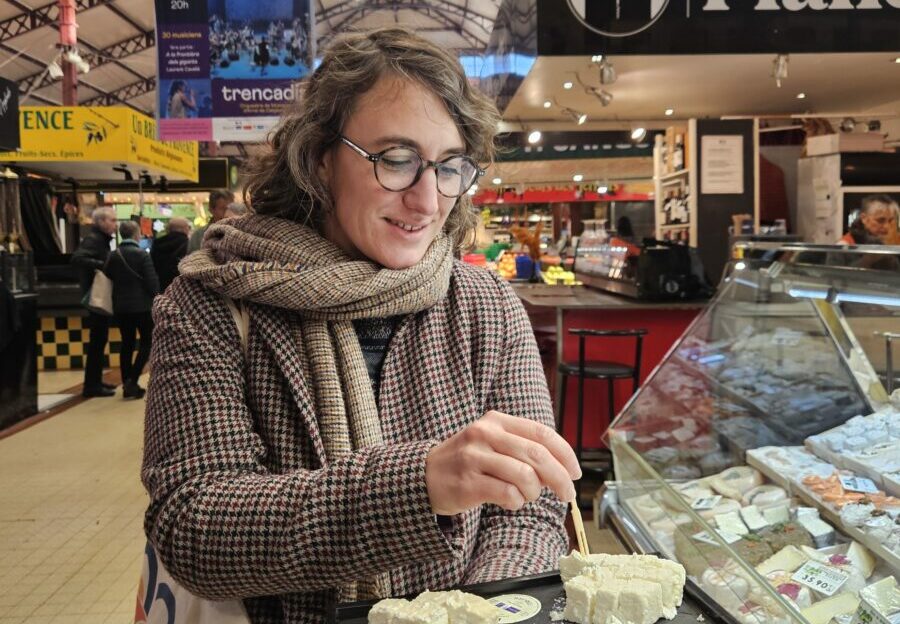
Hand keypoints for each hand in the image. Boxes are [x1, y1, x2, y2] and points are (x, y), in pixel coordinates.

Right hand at [425, 410, 580, 514]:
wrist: (424, 476)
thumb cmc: (467, 462)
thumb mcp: (492, 442)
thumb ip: (523, 448)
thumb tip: (562, 468)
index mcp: (496, 420)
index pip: (541, 433)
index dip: (565, 453)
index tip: (576, 472)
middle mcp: (485, 434)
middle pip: (537, 455)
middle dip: (560, 478)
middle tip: (567, 494)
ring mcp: (474, 458)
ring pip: (525, 476)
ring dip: (534, 493)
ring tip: (527, 496)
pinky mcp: (468, 483)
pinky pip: (508, 495)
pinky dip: (517, 502)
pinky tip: (510, 501)